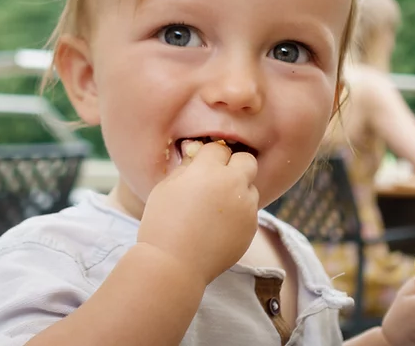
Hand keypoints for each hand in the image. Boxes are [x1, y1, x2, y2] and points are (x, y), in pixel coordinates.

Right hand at [137, 141, 258, 284]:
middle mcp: (232, 184)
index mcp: (208, 170)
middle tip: (219, 179)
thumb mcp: (165, 187)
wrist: (174, 264)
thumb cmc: (162, 223)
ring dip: (238, 191)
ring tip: (215, 208)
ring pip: (251, 187)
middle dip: (235, 165)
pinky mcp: (252, 227)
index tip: (201, 166)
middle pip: (247, 160)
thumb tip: (197, 158)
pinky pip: (250, 211)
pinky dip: (239, 213)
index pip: (219, 149)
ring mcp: (246, 206)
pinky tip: (218, 226)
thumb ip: (186, 168)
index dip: (208, 156)